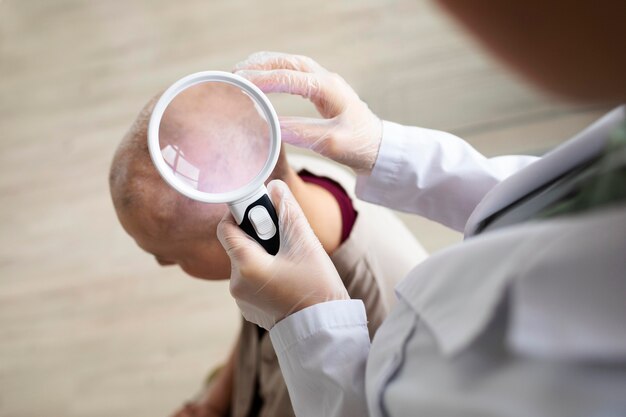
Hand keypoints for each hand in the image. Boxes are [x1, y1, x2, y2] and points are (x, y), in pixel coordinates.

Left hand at [217, 180, 349, 329]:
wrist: (324, 331)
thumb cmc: (317, 288)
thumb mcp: (305, 244)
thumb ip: (287, 212)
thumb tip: (274, 187)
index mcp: (245, 266)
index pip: (226, 227)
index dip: (242, 213)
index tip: (262, 210)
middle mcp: (236, 283)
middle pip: (240, 244)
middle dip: (261, 235)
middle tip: (287, 238)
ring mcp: (242, 299)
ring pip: (247, 261)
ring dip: (265, 254)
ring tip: (292, 261)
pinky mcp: (250, 308)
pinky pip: (252, 279)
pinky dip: (266, 271)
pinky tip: (289, 277)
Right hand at [234, 52, 382, 173]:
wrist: (378, 147)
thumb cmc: (359, 145)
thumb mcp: (330, 143)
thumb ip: (300, 132)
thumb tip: (270, 126)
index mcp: (328, 88)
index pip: (290, 77)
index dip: (263, 80)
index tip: (241, 85)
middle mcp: (325, 79)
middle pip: (286, 62)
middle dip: (258, 67)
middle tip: (234, 76)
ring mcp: (323, 81)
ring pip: (289, 63)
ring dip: (264, 66)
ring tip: (241, 73)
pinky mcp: (320, 89)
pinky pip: (293, 72)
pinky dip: (273, 72)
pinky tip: (261, 79)